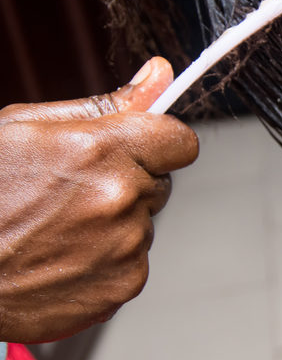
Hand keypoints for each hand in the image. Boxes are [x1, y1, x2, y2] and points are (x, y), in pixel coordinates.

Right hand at [0, 57, 198, 342]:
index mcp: (99, 150)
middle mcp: (120, 198)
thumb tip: (160, 74)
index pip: (180, 141)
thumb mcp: (24, 128)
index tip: (140, 149)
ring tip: (55, 229)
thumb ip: (103, 105)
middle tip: (69, 192)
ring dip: (114, 223)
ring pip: (143, 224)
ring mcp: (125, 246)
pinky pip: (132, 261)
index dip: (160, 143)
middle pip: (159, 183)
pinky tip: (61, 257)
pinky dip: (106, 261)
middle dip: (129, 182)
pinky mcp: (124, 284)